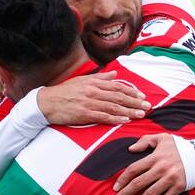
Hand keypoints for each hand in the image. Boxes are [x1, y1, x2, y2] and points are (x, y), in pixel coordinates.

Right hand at [37, 71, 151, 125]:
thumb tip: (115, 74)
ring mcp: (89, 102)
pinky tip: (125, 120)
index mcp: (94, 82)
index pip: (117, 87)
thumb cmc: (65, 92)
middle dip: (135, 102)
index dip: (131, 92)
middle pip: (119, 96)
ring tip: (140, 114)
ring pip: (113, 106)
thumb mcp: (83, 80)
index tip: (142, 97)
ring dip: (129, 111)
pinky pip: (103, 116)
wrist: (47, 102)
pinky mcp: (84, 113)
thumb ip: (101, 78)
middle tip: (147, 107)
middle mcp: (93, 91)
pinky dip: (115, 118)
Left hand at [111, 134, 185, 194]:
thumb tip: (130, 149)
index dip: (123, 179)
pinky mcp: (178, 188)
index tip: (115, 188)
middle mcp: (161, 168)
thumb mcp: (162, 138)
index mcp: (155, 157)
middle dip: (126, 194)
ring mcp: (170, 179)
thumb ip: (145, 141)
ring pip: (150, 194)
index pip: (134, 169)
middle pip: (139, 183)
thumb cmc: (180, 147)